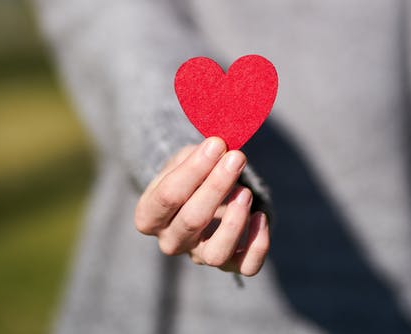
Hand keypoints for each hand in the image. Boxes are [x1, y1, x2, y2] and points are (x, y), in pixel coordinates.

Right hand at [134, 137, 269, 275]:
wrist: (201, 196)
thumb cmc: (189, 174)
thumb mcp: (183, 159)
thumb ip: (197, 155)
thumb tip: (219, 147)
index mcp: (150, 215)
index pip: (167, 197)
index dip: (193, 170)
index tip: (216, 144)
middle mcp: (171, 241)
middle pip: (192, 221)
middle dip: (217, 186)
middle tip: (236, 157)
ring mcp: (199, 256)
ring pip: (216, 253)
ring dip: (234, 221)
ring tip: (246, 192)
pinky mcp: (229, 264)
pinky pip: (246, 266)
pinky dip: (258, 245)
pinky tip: (260, 216)